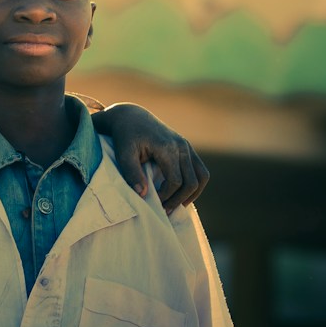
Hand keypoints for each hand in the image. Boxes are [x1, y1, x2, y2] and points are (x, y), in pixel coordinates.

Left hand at [90, 103, 209, 213]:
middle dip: (179, 199)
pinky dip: (195, 184)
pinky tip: (181, 193)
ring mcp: (187, 146)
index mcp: (167, 147)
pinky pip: (200, 170)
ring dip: (192, 194)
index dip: (167, 196)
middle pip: (192, 182)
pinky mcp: (187, 148)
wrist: (131, 116)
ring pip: (202, 176)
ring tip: (177, 204)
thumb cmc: (125, 136)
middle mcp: (182, 146)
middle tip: (165, 210)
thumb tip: (143, 194)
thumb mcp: (123, 154)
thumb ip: (132, 173)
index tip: (155, 202)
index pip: (176, 180)